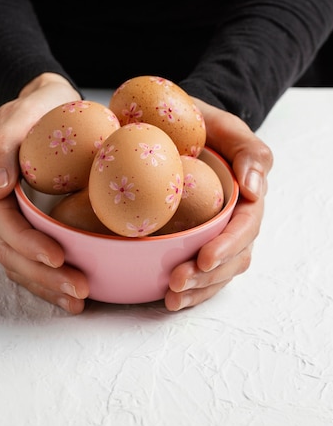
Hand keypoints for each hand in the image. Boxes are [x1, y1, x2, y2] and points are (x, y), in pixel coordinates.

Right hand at [0, 73, 89, 313]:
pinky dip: (52, 280)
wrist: (52, 107)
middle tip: (79, 289)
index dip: (29, 244)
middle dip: (44, 276)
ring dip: (48, 286)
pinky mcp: (38, 223)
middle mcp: (4, 206)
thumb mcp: (21, 113)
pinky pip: (37, 258)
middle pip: (13, 251)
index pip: (5, 223)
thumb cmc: (40, 108)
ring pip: (23, 262)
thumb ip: (1, 147)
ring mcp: (20, 217)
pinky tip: (75, 295)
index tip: (58, 257)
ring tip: (79, 300)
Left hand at [164, 99, 272, 310]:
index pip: (246, 227)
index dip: (228, 246)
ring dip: (198, 289)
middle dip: (208, 276)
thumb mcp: (227, 128)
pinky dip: (190, 290)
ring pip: (218, 271)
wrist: (177, 126)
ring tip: (172, 298)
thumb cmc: (204, 126)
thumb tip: (256, 189)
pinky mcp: (197, 241)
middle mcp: (236, 220)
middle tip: (177, 282)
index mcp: (248, 197)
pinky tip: (171, 299)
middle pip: (233, 257)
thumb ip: (250, 152)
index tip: (203, 259)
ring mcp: (217, 233)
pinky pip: (201, 271)